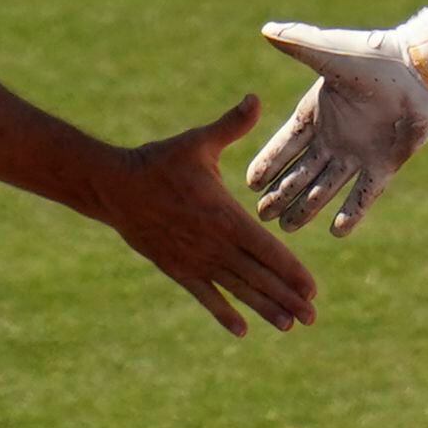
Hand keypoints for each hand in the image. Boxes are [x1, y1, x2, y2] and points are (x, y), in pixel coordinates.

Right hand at [98, 94, 320, 335]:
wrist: (115, 187)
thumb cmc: (160, 161)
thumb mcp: (198, 142)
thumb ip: (231, 126)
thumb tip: (255, 97)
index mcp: (225, 216)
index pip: (267, 250)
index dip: (291, 271)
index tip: (312, 289)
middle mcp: (214, 245)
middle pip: (258, 277)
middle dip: (287, 298)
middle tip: (312, 317)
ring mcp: (195, 261)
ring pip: (237, 291)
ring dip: (264, 309)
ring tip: (288, 327)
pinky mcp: (178, 269)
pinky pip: (205, 297)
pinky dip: (224, 313)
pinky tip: (242, 330)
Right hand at [246, 13, 427, 235]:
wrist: (420, 70)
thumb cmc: (375, 57)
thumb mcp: (330, 53)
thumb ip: (299, 44)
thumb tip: (266, 29)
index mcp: (318, 112)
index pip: (284, 145)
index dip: (268, 163)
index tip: (249, 184)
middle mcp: (335, 137)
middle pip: (301, 172)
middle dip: (281, 193)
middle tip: (262, 216)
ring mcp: (359, 153)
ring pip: (326, 188)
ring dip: (308, 207)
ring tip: (288, 227)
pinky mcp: (385, 164)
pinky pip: (365, 194)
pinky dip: (352, 212)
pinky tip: (337, 231)